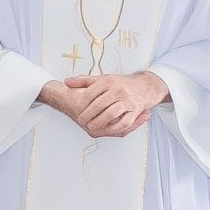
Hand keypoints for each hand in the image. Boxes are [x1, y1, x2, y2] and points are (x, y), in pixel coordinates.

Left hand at [41, 71, 169, 137]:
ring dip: (99, 122)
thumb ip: (83, 81)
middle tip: (81, 121)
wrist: (143, 87)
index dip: (82, 103)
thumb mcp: (101, 79)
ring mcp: (128, 101)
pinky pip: (124, 122)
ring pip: (111, 114)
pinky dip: (114, 128)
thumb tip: (66, 82)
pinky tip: (106, 130)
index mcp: (108, 81)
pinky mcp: (135, 110)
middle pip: (99, 105)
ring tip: (91, 127)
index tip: (76, 109)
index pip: (90, 93)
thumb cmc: (118, 84)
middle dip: (88, 115)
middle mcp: (118, 90)